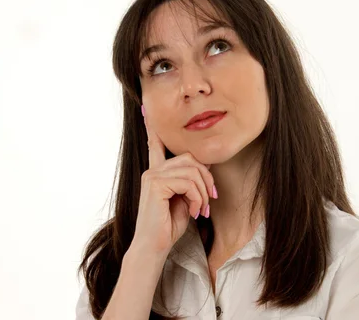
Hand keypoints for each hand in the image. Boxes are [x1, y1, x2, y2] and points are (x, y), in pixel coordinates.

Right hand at [131, 106, 216, 256]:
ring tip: (202, 209)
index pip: (155, 145)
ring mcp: (152, 176)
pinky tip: (194, 211)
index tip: (147, 111)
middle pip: (190, 158)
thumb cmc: (168, 226)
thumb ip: (190, 181)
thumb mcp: (184, 199)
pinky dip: (197, 197)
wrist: (154, 247)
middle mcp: (152, 170)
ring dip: (203, 191)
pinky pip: (187, 182)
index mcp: (157, 173)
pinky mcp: (155, 184)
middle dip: (206, 178)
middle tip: (211, 199)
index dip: (152, 129)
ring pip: (191, 170)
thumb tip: (204, 166)